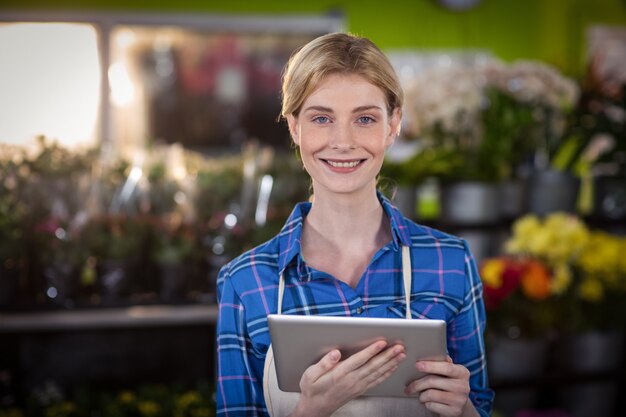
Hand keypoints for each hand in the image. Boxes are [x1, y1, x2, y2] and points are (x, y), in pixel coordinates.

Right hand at [290, 340, 405, 416]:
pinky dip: (386, 374)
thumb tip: (335, 353)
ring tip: (401, 355)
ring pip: (377, 373)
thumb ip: (323, 363)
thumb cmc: (312, 390)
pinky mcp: (360, 390)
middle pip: (373, 366)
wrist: (315, 409)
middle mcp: (351, 380)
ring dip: (390, 363)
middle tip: (398, 347)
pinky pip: (376, 381)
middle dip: (387, 355)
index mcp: (340, 374)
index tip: (381, 343)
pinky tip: (392, 368)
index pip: (359, 360)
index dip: (371, 351)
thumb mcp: (310, 375)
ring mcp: (357, 386)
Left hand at [404, 356, 472, 416]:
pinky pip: (433, 405)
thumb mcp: (450, 373)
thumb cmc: (450, 385)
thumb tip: (432, 352)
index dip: (431, 366)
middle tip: (408, 386)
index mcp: (462, 372)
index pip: (446, 367)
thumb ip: (443, 363)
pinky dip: (426, 404)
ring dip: (421, 395)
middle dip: (417, 384)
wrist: (459, 405)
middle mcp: (463, 386)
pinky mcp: (454, 411)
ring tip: (420, 394)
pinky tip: (427, 402)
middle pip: (434, 381)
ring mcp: (459, 400)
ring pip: (431, 394)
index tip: (417, 365)